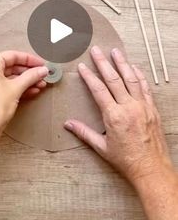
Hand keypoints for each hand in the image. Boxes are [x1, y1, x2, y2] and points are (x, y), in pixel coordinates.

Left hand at [0, 51, 47, 139]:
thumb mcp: (16, 88)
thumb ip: (31, 76)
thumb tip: (42, 70)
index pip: (12, 55)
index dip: (29, 59)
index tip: (41, 64)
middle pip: (11, 66)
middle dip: (29, 72)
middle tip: (43, 74)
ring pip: (10, 77)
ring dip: (26, 81)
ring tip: (41, 84)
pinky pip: (6, 86)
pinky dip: (19, 87)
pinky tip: (33, 90)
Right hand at [64, 46, 172, 186]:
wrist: (151, 169)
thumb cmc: (126, 160)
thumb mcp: (102, 148)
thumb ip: (84, 133)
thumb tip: (68, 124)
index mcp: (114, 116)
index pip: (99, 90)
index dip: (90, 76)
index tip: (83, 67)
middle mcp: (129, 108)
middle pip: (114, 79)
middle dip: (103, 63)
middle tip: (97, 50)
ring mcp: (142, 106)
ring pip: (131, 79)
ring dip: (122, 63)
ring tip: (116, 51)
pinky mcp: (152, 109)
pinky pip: (145, 87)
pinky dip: (139, 75)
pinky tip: (134, 67)